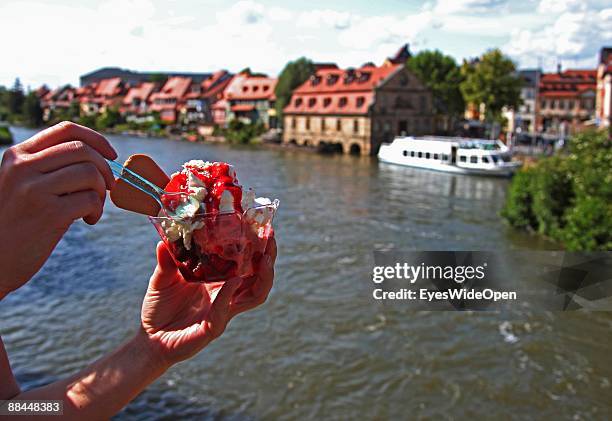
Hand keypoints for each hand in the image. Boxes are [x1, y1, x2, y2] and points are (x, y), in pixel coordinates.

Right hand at [0, 121, 116, 298]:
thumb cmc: (16, 223)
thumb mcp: (22, 185)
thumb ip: (50, 168)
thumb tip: (100, 158)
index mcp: (18, 156)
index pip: (66, 130)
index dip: (96, 139)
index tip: (111, 155)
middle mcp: (23, 168)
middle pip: (83, 150)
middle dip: (104, 169)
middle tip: (105, 189)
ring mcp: (34, 190)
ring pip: (90, 172)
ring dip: (101, 192)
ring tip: (91, 208)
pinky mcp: (48, 214)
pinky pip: (90, 200)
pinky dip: (97, 210)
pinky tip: (87, 220)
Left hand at [141, 238, 276, 366]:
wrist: (148, 339)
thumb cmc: (159, 308)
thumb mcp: (163, 279)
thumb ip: (166, 261)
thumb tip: (163, 240)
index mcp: (220, 283)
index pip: (247, 265)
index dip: (257, 249)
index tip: (262, 228)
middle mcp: (227, 297)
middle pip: (259, 278)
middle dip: (269, 259)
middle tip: (271, 239)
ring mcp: (223, 312)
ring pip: (255, 295)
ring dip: (263, 277)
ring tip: (265, 259)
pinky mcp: (213, 327)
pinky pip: (226, 309)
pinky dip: (230, 293)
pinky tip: (234, 280)